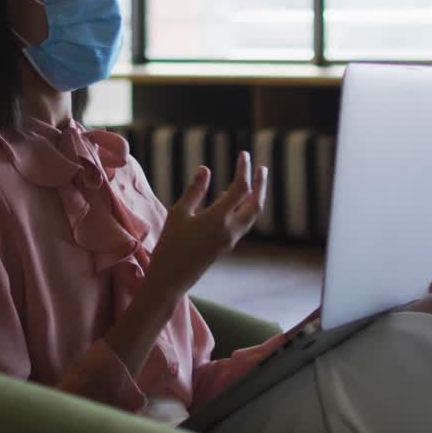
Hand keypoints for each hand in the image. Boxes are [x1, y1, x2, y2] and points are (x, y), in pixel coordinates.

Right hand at [145, 151, 267, 302]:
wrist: (172, 278)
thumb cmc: (170, 244)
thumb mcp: (178, 214)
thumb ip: (195, 191)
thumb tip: (205, 168)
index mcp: (218, 219)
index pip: (240, 189)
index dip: (244, 170)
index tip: (243, 154)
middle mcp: (230, 230)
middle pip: (255, 204)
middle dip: (260, 185)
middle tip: (261, 168)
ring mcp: (230, 239)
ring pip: (252, 216)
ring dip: (256, 198)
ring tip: (253, 182)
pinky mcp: (226, 246)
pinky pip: (243, 224)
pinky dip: (244, 209)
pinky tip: (233, 201)